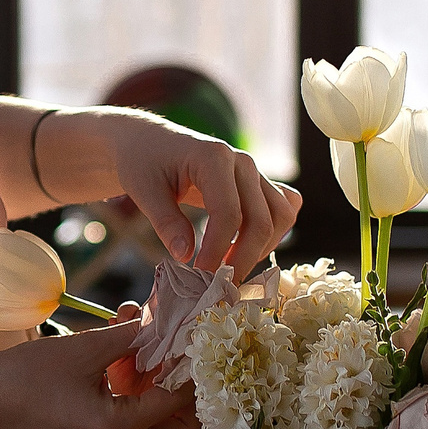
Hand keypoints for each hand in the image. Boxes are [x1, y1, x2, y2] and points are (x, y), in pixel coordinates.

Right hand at [0, 320, 200, 428]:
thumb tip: (166, 323)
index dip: (189, 372)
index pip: (177, 402)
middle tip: (178, 372)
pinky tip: (137, 417)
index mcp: (117, 426)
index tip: (189, 348)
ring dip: (172, 426)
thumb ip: (133, 337)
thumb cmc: (31, 371)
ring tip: (159, 392)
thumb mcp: (87, 347)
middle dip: (189, 404)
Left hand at [98, 112, 300, 278]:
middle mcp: (242, 162)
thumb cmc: (144, 163)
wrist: (150, 143)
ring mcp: (255, 172)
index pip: (229, 214)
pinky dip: (275, 232)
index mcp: (214, 158)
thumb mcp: (143, 189)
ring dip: (262, 248)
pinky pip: (284, 207)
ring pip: (281, 216)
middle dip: (243, 259)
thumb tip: (185, 256)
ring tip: (231, 268)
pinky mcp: (258, 183)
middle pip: (261, 220)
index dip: (217, 250)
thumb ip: (165, 221)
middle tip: (220, 285)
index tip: (201, 276)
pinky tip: (247, 248)